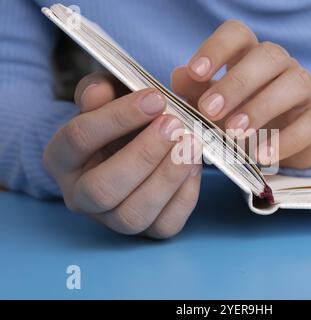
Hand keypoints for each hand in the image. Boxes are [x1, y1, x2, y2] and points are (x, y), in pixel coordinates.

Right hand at [44, 72, 202, 238]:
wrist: (132, 145)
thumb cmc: (119, 120)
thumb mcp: (107, 97)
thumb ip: (100, 90)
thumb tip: (100, 91)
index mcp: (61, 158)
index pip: (79, 139)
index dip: (117, 117)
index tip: (155, 98)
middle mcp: (80, 196)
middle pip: (102, 189)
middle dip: (143, 155)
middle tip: (174, 125)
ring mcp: (112, 219)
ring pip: (132, 215)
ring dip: (167, 178)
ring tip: (191, 144)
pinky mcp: (146, 231)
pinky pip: (165, 225)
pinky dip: (185, 196)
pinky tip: (195, 165)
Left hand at [172, 20, 310, 169]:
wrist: (283, 146)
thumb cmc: (243, 118)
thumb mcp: (215, 105)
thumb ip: (197, 91)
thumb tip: (179, 76)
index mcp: (251, 56)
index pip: (238, 34)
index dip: (217, 48)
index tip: (196, 72)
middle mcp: (281, 66)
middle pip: (267, 56)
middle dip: (236, 83)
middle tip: (209, 110)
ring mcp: (304, 90)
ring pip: (292, 84)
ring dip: (260, 107)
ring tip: (235, 132)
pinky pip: (307, 125)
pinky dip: (283, 141)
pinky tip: (261, 156)